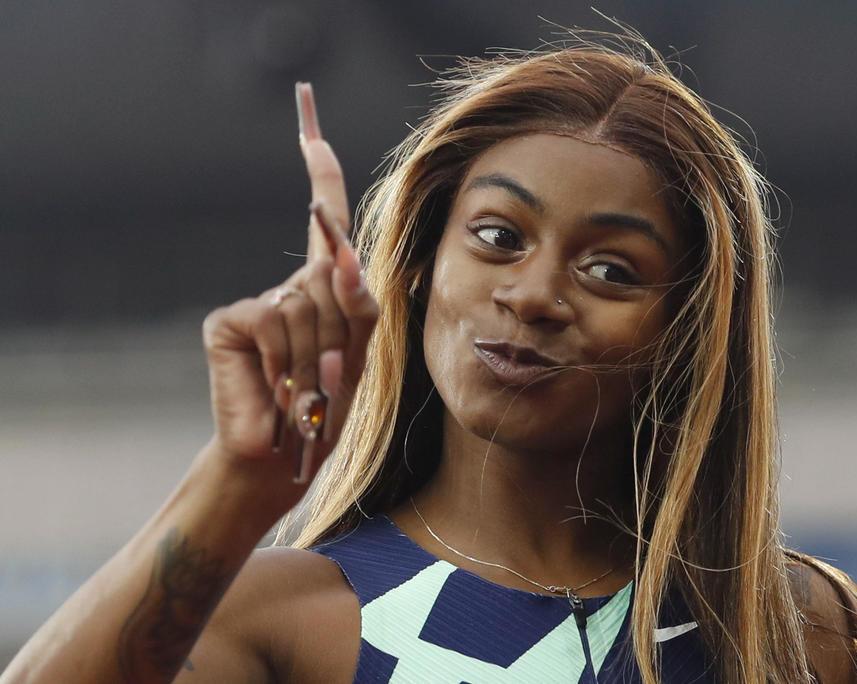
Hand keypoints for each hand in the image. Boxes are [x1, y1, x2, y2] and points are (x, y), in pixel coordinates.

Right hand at [200, 84, 377, 512]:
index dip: (320, 171)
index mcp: (325, 290)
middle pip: (331, 274)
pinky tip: (273, 383)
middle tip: (327, 376)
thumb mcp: (358, 355)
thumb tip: (342, 251)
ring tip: (303, 387)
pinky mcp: (230, 320)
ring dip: (317, 355)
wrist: (284, 456)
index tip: (309, 119)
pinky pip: (275, 319)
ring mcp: (258, 302)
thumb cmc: (326, 409)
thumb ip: (357, 302)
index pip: (326, 220)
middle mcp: (291, 287)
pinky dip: (285, 359)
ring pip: (306, 303)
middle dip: (341, 331)